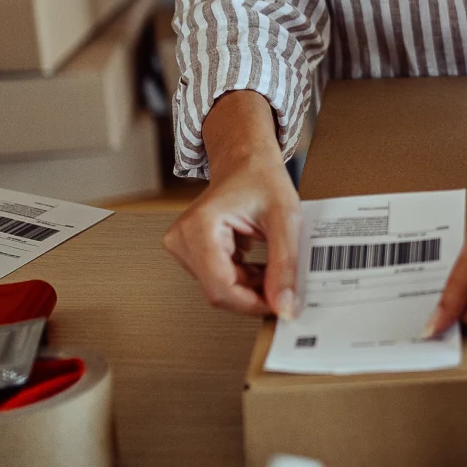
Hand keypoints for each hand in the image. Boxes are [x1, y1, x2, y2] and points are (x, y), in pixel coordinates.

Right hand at [162, 90, 301, 317]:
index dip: (252, 303)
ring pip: (219, 287)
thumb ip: (285, 263)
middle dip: (253, 294)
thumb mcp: (285, 218)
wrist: (247, 159)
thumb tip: (284, 305)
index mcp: (199, 227)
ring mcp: (182, 245)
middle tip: (285, 287)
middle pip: (218, 289)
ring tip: (275, 269)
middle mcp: (181, 238)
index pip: (220, 286)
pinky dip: (243, 278)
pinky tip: (262, 267)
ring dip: (250, 286)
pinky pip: (217, 278)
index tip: (280, 306)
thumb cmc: (262, 178)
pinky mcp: (190, 251)